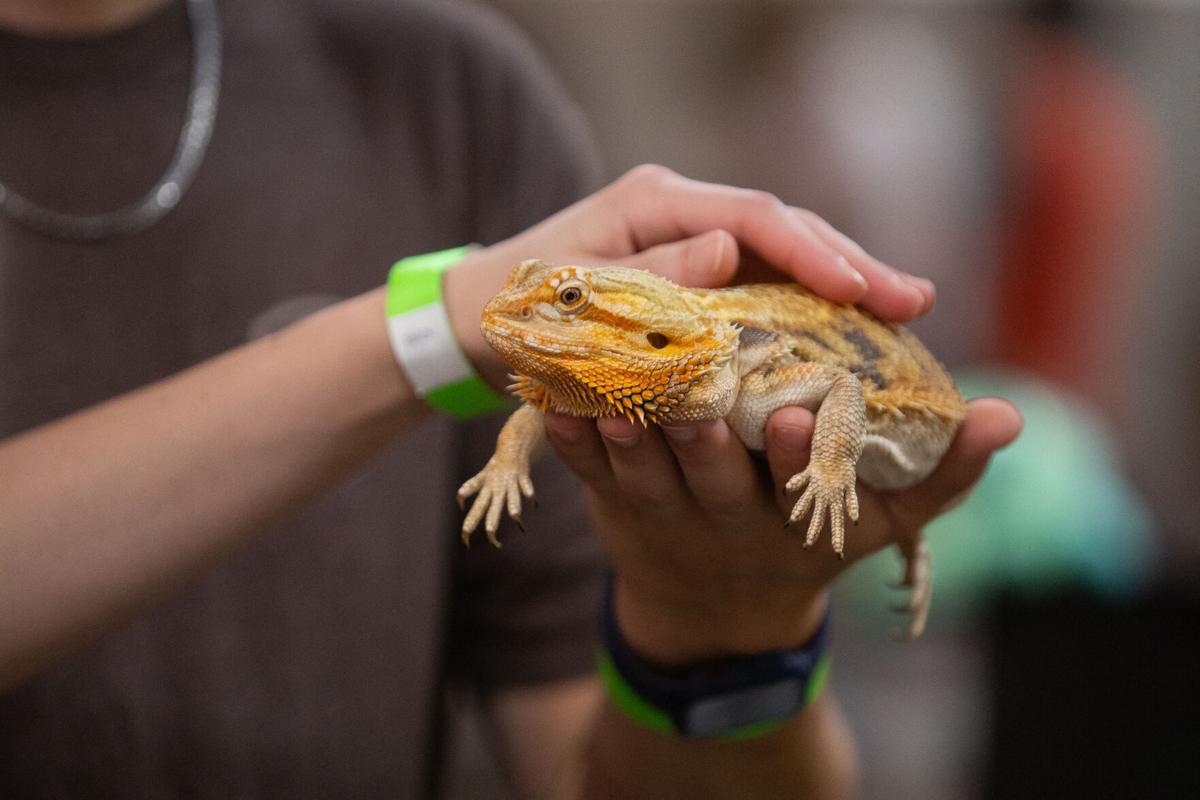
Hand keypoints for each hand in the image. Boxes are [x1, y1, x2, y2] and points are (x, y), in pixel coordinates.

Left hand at [443, 165, 933, 386]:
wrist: (479, 321)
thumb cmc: (519, 309)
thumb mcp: (577, 297)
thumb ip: (654, 276)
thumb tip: (731, 250)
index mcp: (655, 200)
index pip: (753, 217)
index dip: (813, 253)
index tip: (862, 292)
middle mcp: (681, 210)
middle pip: (783, 228)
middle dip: (850, 264)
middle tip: (914, 302)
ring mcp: (689, 239)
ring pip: (781, 253)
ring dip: (840, 282)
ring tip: (902, 311)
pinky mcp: (692, 272)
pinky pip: (761, 281)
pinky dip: (805, 303)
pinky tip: (848, 326)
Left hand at [543, 398, 1021, 665]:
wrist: (716, 608)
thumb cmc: (808, 542)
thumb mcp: (883, 520)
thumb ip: (945, 472)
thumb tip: (1009, 418)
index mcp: (795, 514)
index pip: (803, 481)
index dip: (801, 454)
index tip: (802, 413)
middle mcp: (727, 514)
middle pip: (712, 473)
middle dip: (704, 435)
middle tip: (696, 394)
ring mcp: (664, 509)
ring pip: (643, 470)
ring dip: (626, 433)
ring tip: (613, 390)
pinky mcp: (614, 501)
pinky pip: (587, 472)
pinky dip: (571, 440)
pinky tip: (557, 400)